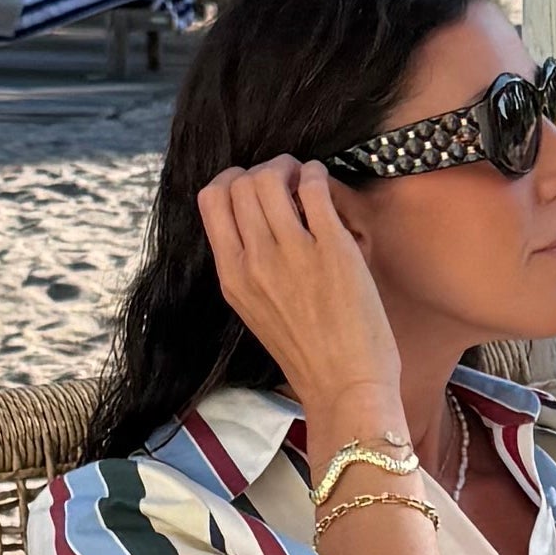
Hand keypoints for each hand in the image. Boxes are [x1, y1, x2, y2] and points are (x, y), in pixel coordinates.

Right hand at [200, 154, 406, 449]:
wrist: (346, 388)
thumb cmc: (309, 354)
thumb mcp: (257, 310)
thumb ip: (249, 267)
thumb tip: (255, 220)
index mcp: (232, 277)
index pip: (209, 200)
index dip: (231, 180)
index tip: (254, 187)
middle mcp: (255, 262)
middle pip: (240, 182)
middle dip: (263, 169)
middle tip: (287, 179)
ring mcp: (292, 253)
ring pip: (270, 177)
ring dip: (290, 167)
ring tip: (305, 180)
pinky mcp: (332, 249)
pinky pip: (314, 187)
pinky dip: (317, 174)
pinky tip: (324, 187)